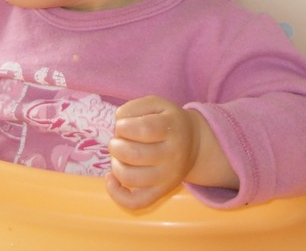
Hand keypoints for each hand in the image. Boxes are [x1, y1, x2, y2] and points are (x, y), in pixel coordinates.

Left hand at [106, 95, 199, 209]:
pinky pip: (136, 202)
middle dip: (116, 145)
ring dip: (115, 164)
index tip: (122, 125)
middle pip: (134, 154)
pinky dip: (117, 194)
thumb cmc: (168, 121)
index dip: (124, 126)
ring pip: (130, 178)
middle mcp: (172, 155)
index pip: (144, 129)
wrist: (195, 144)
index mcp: (172, 129)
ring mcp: (167, 177)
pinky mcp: (160, 192)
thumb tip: (118, 122)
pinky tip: (111, 178)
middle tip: (119, 140)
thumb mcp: (157, 104)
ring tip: (119, 156)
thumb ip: (134, 107)